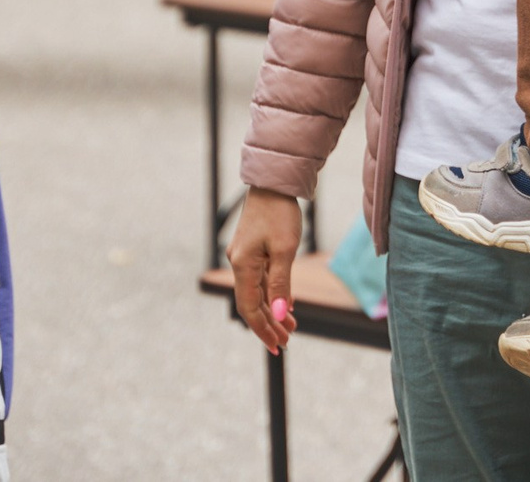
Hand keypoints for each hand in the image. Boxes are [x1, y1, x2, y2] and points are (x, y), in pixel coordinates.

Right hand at [227, 189, 303, 353]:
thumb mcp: (285, 250)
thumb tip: (278, 313)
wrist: (274, 182)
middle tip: (286, 341)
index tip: (277, 346)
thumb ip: (280, 284)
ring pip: (257, 292)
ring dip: (272, 310)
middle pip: (251, 303)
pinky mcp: (252, 250)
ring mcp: (244, 256)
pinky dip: (272, 292)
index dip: (263, 329)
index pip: (249, 308)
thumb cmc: (280, 213)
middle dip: (269, 324)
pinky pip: (261, 278)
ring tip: (290, 326)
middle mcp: (239, 263)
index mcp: (243, 266)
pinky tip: (285, 303)